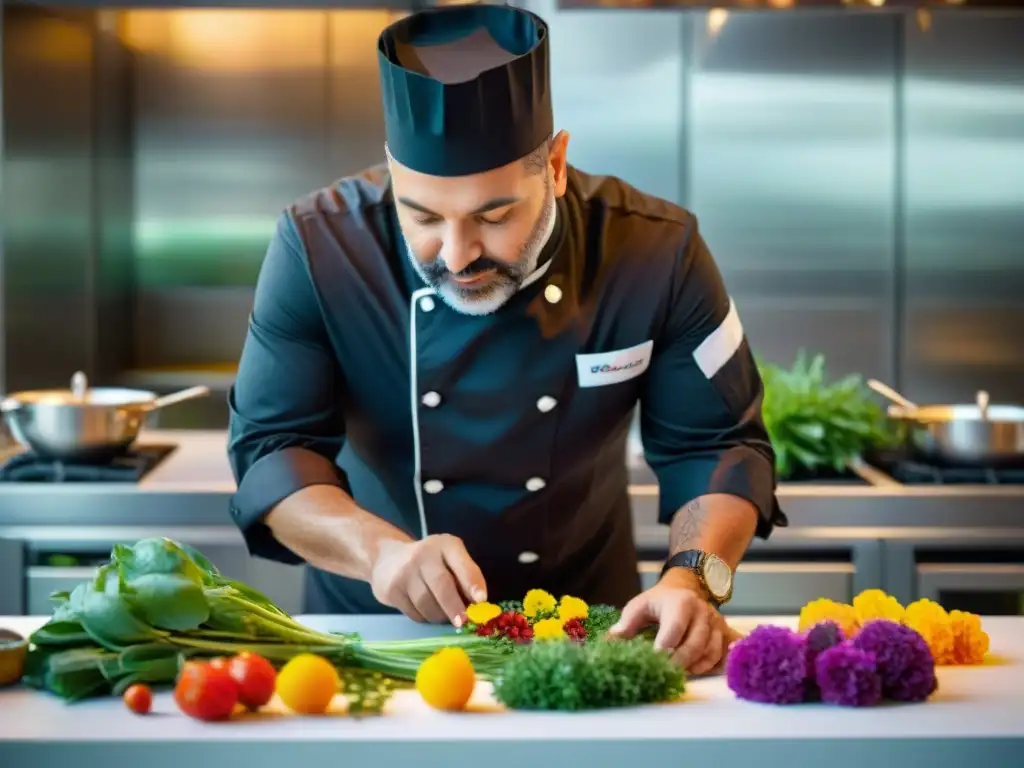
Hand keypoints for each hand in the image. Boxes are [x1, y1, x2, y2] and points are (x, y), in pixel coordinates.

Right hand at [370, 534, 486, 624]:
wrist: (388, 559)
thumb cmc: (430, 563)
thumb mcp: (450, 560)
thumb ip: (465, 576)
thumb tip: (478, 605)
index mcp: (445, 545)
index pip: (461, 563)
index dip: (472, 582)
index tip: (481, 600)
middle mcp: (423, 555)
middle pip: (442, 584)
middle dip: (455, 607)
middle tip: (463, 622)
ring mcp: (404, 572)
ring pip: (426, 603)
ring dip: (440, 616)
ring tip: (445, 616)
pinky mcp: (391, 589)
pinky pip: (413, 612)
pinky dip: (424, 617)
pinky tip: (426, 611)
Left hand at [607, 570, 732, 673]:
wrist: (685, 590)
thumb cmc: (658, 602)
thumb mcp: (640, 605)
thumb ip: (627, 623)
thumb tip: (610, 640)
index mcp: (680, 603)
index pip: (674, 628)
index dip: (664, 647)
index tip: (653, 661)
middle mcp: (702, 612)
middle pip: (695, 644)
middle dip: (678, 662)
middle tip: (663, 674)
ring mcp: (715, 623)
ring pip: (709, 652)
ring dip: (693, 666)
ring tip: (676, 673)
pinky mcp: (723, 632)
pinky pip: (719, 656)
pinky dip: (706, 667)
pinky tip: (691, 670)